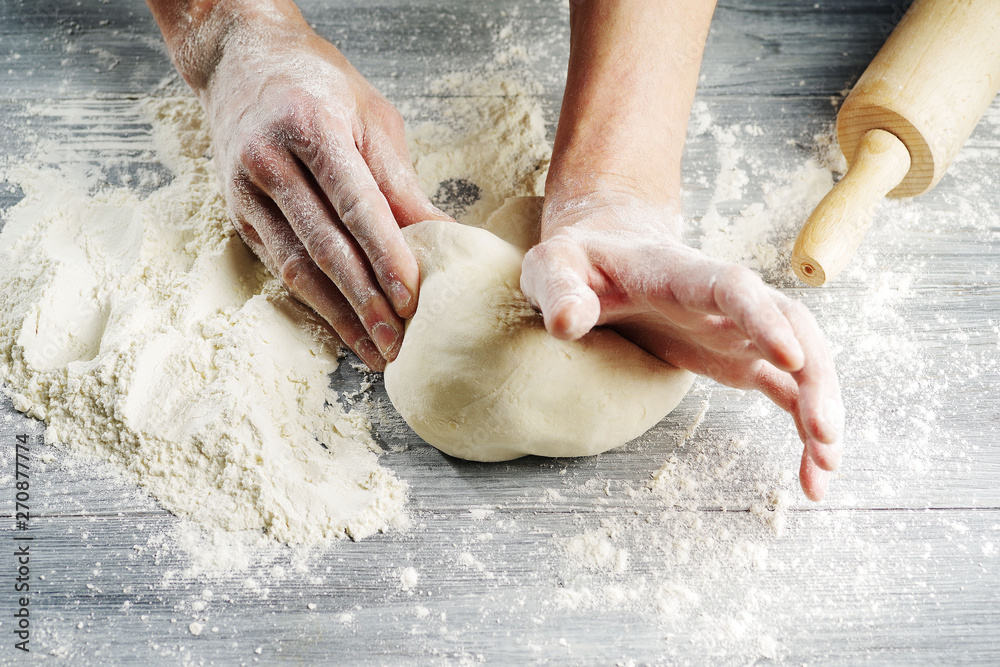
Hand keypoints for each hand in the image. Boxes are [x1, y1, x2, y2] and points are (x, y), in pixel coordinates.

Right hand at [194, 9, 447, 369]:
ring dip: (338, 315)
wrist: (241, 61)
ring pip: (296, 267)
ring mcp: (246, 191)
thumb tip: (446, 236)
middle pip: (323, 246)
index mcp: (311, 128)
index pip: (355, 205)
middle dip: (364, 301)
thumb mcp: (371, 118)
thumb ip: (401, 181)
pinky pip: (279, 266)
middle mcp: (270, 162)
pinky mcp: (238, 214)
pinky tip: (342, 326)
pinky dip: (314, 302)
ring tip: (373, 350)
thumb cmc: (318, 85)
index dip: (385, 256)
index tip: (411, 298)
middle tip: (397, 343)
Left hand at [521, 191, 844, 500]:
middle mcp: (723, 300)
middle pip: (791, 326)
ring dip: (819, 412)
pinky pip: (784, 388)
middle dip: (815, 377)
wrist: (608, 252)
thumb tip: (566, 322)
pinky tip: (812, 469)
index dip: (764, 320)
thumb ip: (559, 290)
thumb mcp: (554, 266)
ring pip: (800, 362)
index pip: (735, 289)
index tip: (790, 357)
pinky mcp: (736, 356)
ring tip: (822, 473)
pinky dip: (803, 425)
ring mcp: (736, 328)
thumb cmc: (580, 261)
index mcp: (681, 273)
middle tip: (824, 433)